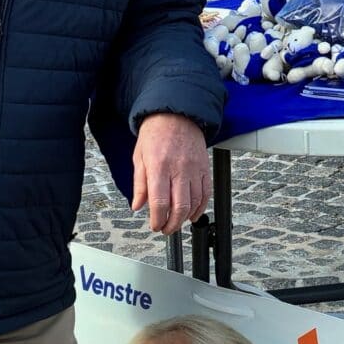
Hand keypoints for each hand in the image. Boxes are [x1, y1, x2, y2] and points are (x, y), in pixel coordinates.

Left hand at [131, 113, 208, 235]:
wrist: (177, 114)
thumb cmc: (156, 133)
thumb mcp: (139, 156)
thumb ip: (139, 184)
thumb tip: (137, 205)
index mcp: (159, 166)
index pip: (159, 202)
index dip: (157, 219)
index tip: (154, 225)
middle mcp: (178, 169)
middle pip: (179, 207)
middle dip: (172, 224)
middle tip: (165, 229)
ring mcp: (194, 169)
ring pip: (194, 202)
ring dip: (185, 218)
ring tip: (176, 222)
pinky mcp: (204, 168)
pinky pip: (206, 193)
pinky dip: (201, 207)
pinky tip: (193, 214)